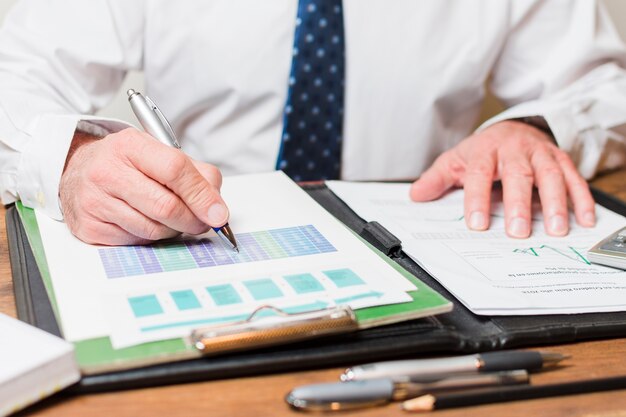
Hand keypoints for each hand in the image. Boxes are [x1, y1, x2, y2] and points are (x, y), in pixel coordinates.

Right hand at [59, 128, 227, 244]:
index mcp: (130, 146)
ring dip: (172, 230)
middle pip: (166, 206)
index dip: (202, 195)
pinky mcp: (89, 226)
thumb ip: (195, 175)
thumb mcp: (159, 154)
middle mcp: (107, 171)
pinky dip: (150, 237)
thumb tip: (217, 207)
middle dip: (193, 220)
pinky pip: (135, 241)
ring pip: (153, 229)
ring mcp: (94, 200)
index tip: (219, 213)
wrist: (77, 172)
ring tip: (170, 218)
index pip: (176, 170)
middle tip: (202, 223)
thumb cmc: (126, 164)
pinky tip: (145, 222)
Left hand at [409, 120, 595, 237]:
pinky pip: (574, 178)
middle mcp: (515, 150)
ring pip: (551, 176)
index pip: (480, 175)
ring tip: (556, 229)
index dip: (477, 199)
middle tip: (518, 232)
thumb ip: (437, 179)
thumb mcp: (455, 160)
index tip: (476, 224)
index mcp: (485, 151)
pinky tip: (583, 220)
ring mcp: (540, 153)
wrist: (513, 127)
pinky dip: (581, 198)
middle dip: (518, 204)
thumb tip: (415, 195)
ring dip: (555, 203)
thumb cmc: (482, 151)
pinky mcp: (561, 159)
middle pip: (518, 176)